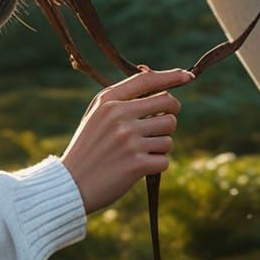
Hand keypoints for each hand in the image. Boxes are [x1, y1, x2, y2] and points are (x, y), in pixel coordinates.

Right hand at [60, 67, 193, 214]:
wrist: (72, 183)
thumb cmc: (89, 146)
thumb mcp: (97, 115)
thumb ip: (122, 100)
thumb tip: (159, 89)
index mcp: (108, 101)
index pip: (146, 80)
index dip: (171, 76)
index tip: (188, 76)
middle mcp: (120, 116)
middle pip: (167, 104)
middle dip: (169, 114)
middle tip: (160, 124)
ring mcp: (129, 140)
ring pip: (169, 134)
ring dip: (162, 143)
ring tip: (142, 150)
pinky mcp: (137, 163)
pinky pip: (165, 159)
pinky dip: (157, 163)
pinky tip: (140, 166)